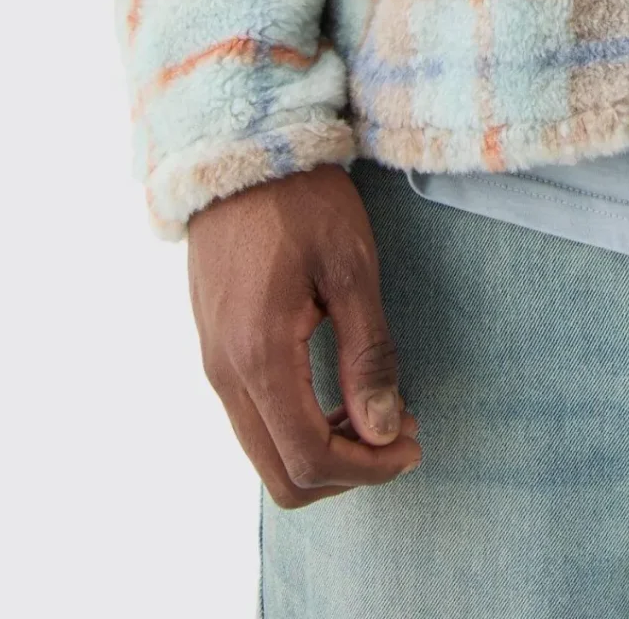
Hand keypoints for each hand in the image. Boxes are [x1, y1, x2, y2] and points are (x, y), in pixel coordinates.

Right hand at [188, 164, 421, 510]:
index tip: (414, 447)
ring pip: (266, 452)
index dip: (368, 469)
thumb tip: (386, 432)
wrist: (241, 152)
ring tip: (379, 412)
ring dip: (325, 450)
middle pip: (282, 475)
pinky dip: (300, 426)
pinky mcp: (217, 350)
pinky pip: (255, 420)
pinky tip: (339, 394)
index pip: (308, 458)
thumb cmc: (302, 200)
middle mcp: (226, 374)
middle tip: (401, 435)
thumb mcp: (351, 268)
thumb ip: (368, 355)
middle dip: (348, 472)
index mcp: (259, 356)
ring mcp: (215, 364)